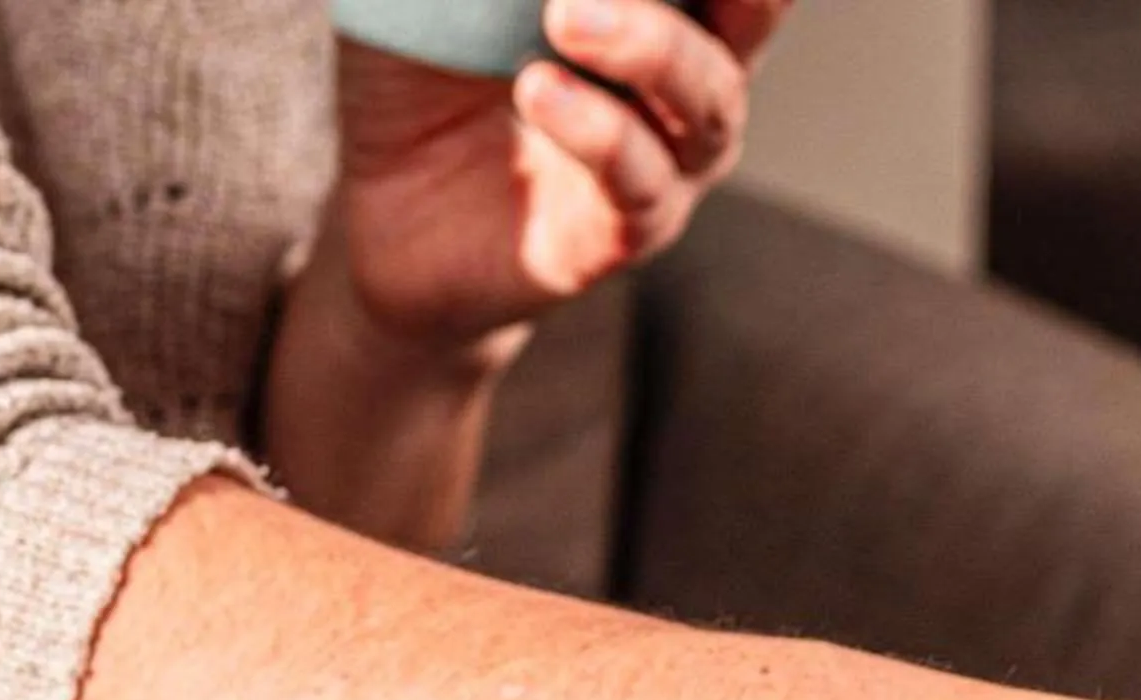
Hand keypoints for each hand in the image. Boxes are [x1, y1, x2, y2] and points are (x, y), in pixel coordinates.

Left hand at [314, 0, 787, 354]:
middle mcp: (690, 79)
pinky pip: (635, 180)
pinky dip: (595, 129)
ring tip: (565, 15)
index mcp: (666, 6)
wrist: (385, 221)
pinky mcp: (623, 235)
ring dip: (647, 44)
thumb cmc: (425, 78)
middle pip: (755, 8)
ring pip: (705, 96)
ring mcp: (667, 161)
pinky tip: (537, 89)